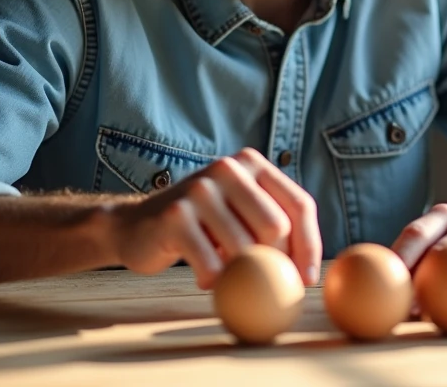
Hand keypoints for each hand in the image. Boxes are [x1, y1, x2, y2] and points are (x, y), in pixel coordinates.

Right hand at [105, 147, 320, 289]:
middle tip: (264, 283)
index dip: (310, 245)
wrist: (137, 226)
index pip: (299, 204)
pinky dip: (213, 280)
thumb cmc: (202, 227)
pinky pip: (212, 263)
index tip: (306, 279)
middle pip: (277, 227)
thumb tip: (310, 272)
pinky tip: (205, 277)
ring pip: (245, 248)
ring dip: (240, 275)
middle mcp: (228, 169)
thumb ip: (274, 225)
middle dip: (276, 263)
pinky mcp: (176, 215)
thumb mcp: (240, 214)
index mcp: (252, 163)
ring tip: (226, 274)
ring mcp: (200, 189)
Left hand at [391, 203, 446, 304]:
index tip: (384, 285)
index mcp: (443, 216)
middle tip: (409, 309)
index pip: (417, 233)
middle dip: (425, 279)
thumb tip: (380, 294)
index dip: (401, 258)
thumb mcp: (444, 241)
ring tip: (444, 314)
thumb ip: (417, 262)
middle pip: (445, 248)